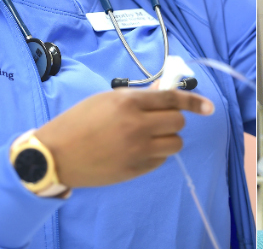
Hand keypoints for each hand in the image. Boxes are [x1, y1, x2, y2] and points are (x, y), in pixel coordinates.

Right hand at [33, 87, 213, 188]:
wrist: (53, 155)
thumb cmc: (77, 122)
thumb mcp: (105, 100)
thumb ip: (137, 97)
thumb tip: (164, 91)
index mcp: (128, 103)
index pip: (172, 99)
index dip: (194, 102)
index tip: (209, 107)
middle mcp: (137, 126)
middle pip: (178, 122)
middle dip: (171, 120)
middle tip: (155, 122)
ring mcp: (138, 150)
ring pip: (175, 143)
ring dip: (167, 139)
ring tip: (146, 138)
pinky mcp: (136, 169)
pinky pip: (161, 160)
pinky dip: (155, 155)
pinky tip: (135, 152)